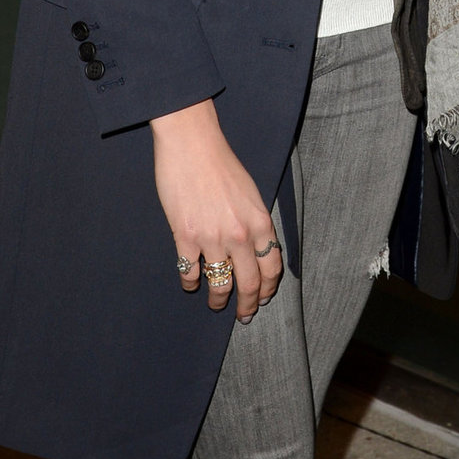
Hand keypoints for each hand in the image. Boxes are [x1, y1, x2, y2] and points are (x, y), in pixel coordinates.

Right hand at [151, 99, 282, 321]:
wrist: (192, 143)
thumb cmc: (221, 163)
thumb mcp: (250, 192)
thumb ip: (254, 222)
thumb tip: (256, 248)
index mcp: (260, 221)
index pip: (272, 267)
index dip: (268, 289)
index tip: (263, 298)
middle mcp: (240, 234)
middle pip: (250, 284)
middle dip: (248, 305)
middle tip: (244, 316)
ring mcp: (212, 237)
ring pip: (220, 284)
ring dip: (219, 300)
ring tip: (217, 303)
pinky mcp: (185, 236)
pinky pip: (190, 272)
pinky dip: (190, 282)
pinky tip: (191, 281)